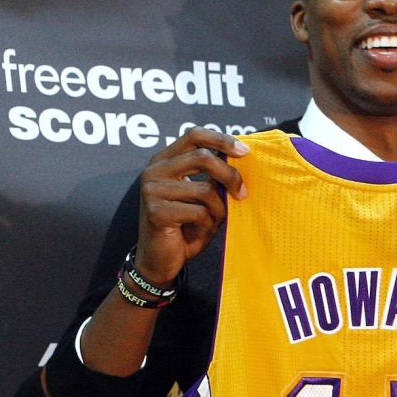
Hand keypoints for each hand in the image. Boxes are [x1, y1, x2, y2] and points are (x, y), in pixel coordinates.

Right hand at [136, 127, 248, 284]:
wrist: (160, 261)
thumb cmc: (185, 227)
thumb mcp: (202, 197)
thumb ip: (214, 178)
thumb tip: (241, 161)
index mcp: (165, 160)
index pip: (194, 135)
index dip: (221, 139)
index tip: (244, 151)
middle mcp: (154, 170)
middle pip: (202, 157)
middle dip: (230, 175)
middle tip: (242, 192)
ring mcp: (152, 190)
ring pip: (205, 189)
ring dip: (217, 210)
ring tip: (210, 221)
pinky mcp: (156, 211)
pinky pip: (199, 212)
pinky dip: (207, 224)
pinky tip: (196, 231)